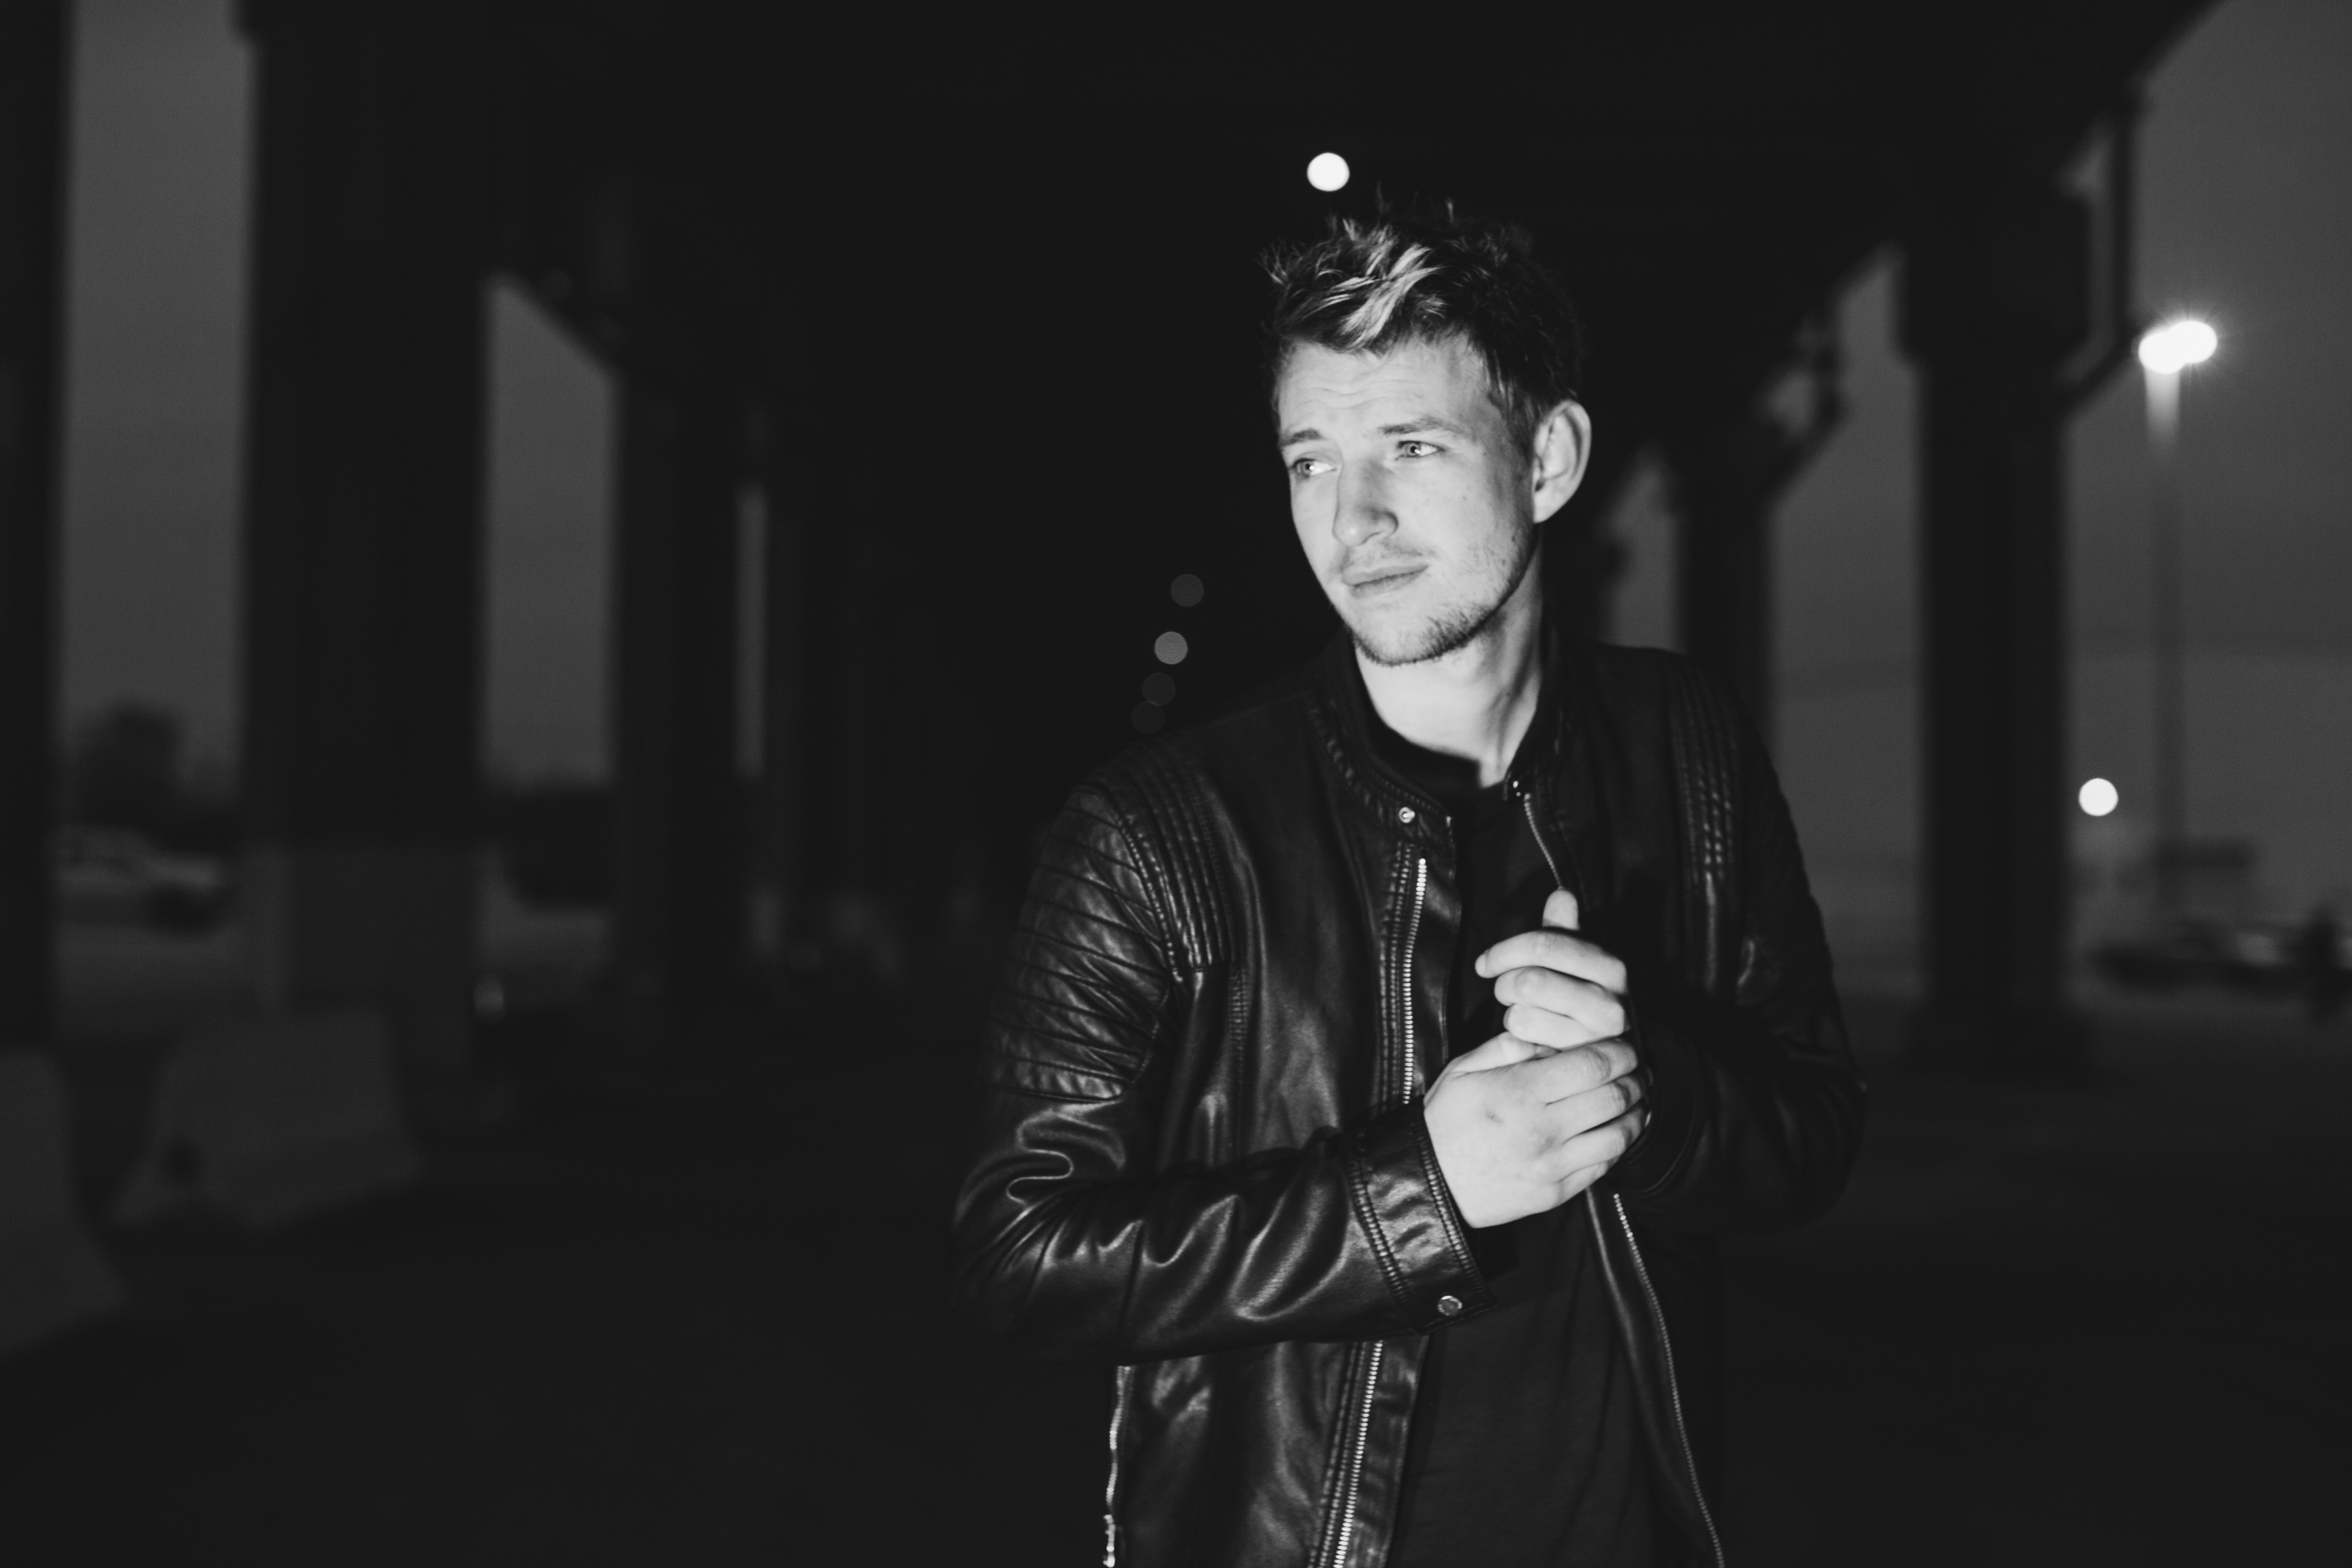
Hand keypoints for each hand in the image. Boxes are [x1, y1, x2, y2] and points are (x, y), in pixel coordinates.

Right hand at [1421, 889, 1646, 1228]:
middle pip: (1613, 1097)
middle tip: (1637, 1069)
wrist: (1429, 1181)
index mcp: (1521, 1092)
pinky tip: (1615, 1131)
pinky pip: (1603, 1166)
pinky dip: (1618, 1145)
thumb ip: (1505, 1047)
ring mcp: (1552, 1164)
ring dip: (1635, 1114)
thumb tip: (1541, 1030)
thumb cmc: (1446, 1120)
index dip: (1618, 1051)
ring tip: (1636, 1100)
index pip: (1592, 1065)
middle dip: (1634, 1078)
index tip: (1623, 1046)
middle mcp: (1543, 1129)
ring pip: (1618, 1135)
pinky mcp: (1556, 1192)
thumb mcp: (1463, 1071)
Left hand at [1475, 890, 1628, 1050]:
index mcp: (1609, 966)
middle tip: (1508, 991)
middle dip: (1505, 985)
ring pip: (1521, 1015)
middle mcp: (1610, 1002)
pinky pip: (1523, 1043)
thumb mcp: (1577, 962)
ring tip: (1525, 1013)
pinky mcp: (1576, 1064)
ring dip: (1510, 1014)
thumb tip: (1562, 893)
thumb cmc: (1582, 997)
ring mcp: (1595, 1038)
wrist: (1610, 1054)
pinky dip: (1516, 1038)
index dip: (1503, 951)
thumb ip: (1564, 930)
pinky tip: (1531, 1036)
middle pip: (1527, 981)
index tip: (1485, 963)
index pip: (1543, 945)